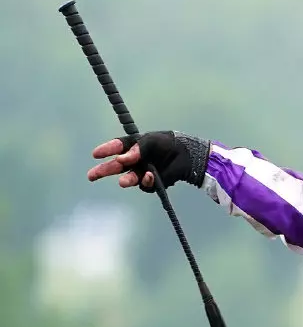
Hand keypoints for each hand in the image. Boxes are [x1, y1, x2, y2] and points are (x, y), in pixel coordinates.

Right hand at [87, 131, 209, 191]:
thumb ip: (137, 148)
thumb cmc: (167, 144)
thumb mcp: (151, 141)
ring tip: (123, 182)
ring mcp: (142, 172)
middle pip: (115, 167)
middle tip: (91, 176)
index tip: (95, 154)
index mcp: (132, 146)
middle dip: (103, 171)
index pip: (116, 148)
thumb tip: (121, 159)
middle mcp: (134, 160)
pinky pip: (145, 185)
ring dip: (126, 180)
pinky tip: (151, 175)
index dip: (106, 150)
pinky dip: (146, 181)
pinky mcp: (152, 183)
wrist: (186, 156)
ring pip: (129, 179)